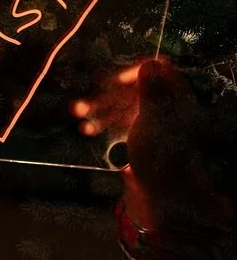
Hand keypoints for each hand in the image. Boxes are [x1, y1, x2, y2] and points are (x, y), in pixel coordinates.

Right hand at [75, 57, 232, 259]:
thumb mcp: (155, 120)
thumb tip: (151, 62)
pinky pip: (123, 121)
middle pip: (137, 88)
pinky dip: (105, 122)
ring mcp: (156, 123)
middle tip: (86, 102)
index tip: (113, 82)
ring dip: (101, 109)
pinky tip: (89, 129)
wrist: (163, 198)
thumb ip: (152, 90)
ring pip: (125, 105)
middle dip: (109, 95)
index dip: (135, 72)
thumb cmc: (161, 158)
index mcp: (179, 100)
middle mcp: (169, 108)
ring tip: (79, 116)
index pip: (159, 71)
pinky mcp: (144, 137)